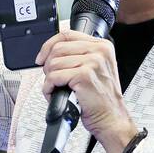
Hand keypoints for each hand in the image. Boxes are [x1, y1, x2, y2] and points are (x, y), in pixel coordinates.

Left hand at [36, 30, 136, 152]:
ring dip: (49, 79)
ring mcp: (93, 62)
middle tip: (53, 78)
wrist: (111, 118)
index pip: (67, 35)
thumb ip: (79, 55)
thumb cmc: (101, 98)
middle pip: (58, 48)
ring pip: (53, 63)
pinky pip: (54, 77)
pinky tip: (56, 94)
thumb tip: (52, 52)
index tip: (42, 57)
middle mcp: (99, 51)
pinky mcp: (84, 75)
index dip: (49, 45)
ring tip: (58, 89)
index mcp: (102, 46)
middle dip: (48, 65)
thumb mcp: (96, 69)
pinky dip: (49, 88)